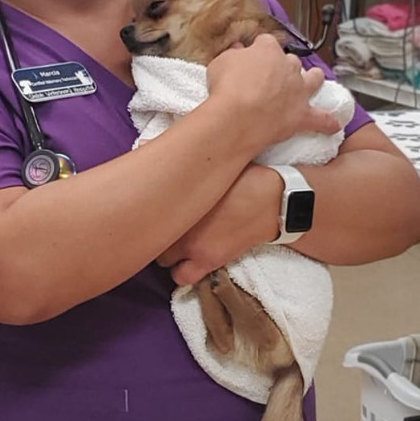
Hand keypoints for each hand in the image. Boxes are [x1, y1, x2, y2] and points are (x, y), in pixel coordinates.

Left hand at [158, 165, 280, 285]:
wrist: (275, 201)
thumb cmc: (245, 177)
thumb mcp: (212, 163)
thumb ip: (180, 162)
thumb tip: (144, 143)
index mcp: (179, 195)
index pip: (146, 207)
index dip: (150, 209)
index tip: (155, 208)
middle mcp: (181, 221)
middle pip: (152, 233)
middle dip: (158, 230)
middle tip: (169, 226)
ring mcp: (193, 244)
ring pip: (161, 259)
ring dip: (167, 253)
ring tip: (177, 245)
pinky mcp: (209, 260)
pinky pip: (181, 277)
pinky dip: (181, 273)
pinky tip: (188, 263)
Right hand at [206, 36, 339, 153]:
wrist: (237, 117)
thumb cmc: (226, 86)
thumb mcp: (221, 63)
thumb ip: (233, 55)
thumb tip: (238, 50)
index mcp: (268, 50)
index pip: (266, 43)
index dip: (258, 50)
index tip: (251, 57)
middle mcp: (288, 66)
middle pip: (291, 61)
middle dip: (285, 66)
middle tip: (272, 75)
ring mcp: (299, 90)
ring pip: (314, 79)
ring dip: (314, 80)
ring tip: (313, 82)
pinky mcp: (302, 115)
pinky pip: (321, 119)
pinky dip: (327, 122)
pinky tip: (333, 125)